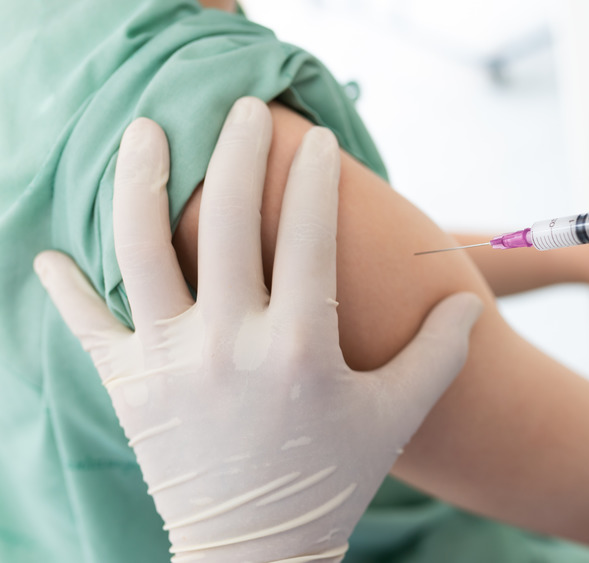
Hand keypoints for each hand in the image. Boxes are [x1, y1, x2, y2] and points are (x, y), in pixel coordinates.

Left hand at [34, 97, 481, 560]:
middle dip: (237, 152)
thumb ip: (439, 354)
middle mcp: (230, 345)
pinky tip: (52, 256)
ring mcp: (172, 364)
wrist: (256, 551)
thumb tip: (467, 302)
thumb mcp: (396, 416)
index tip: (315, 140)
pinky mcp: (131, 389)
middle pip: (228, 224)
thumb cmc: (334, 478)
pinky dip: (67, 289)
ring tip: (147, 133)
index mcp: (300, 348)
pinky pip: (88, 327)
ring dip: (141, 184)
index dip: (314, 181)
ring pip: (142, 252)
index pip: (308, 237)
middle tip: (243, 109)